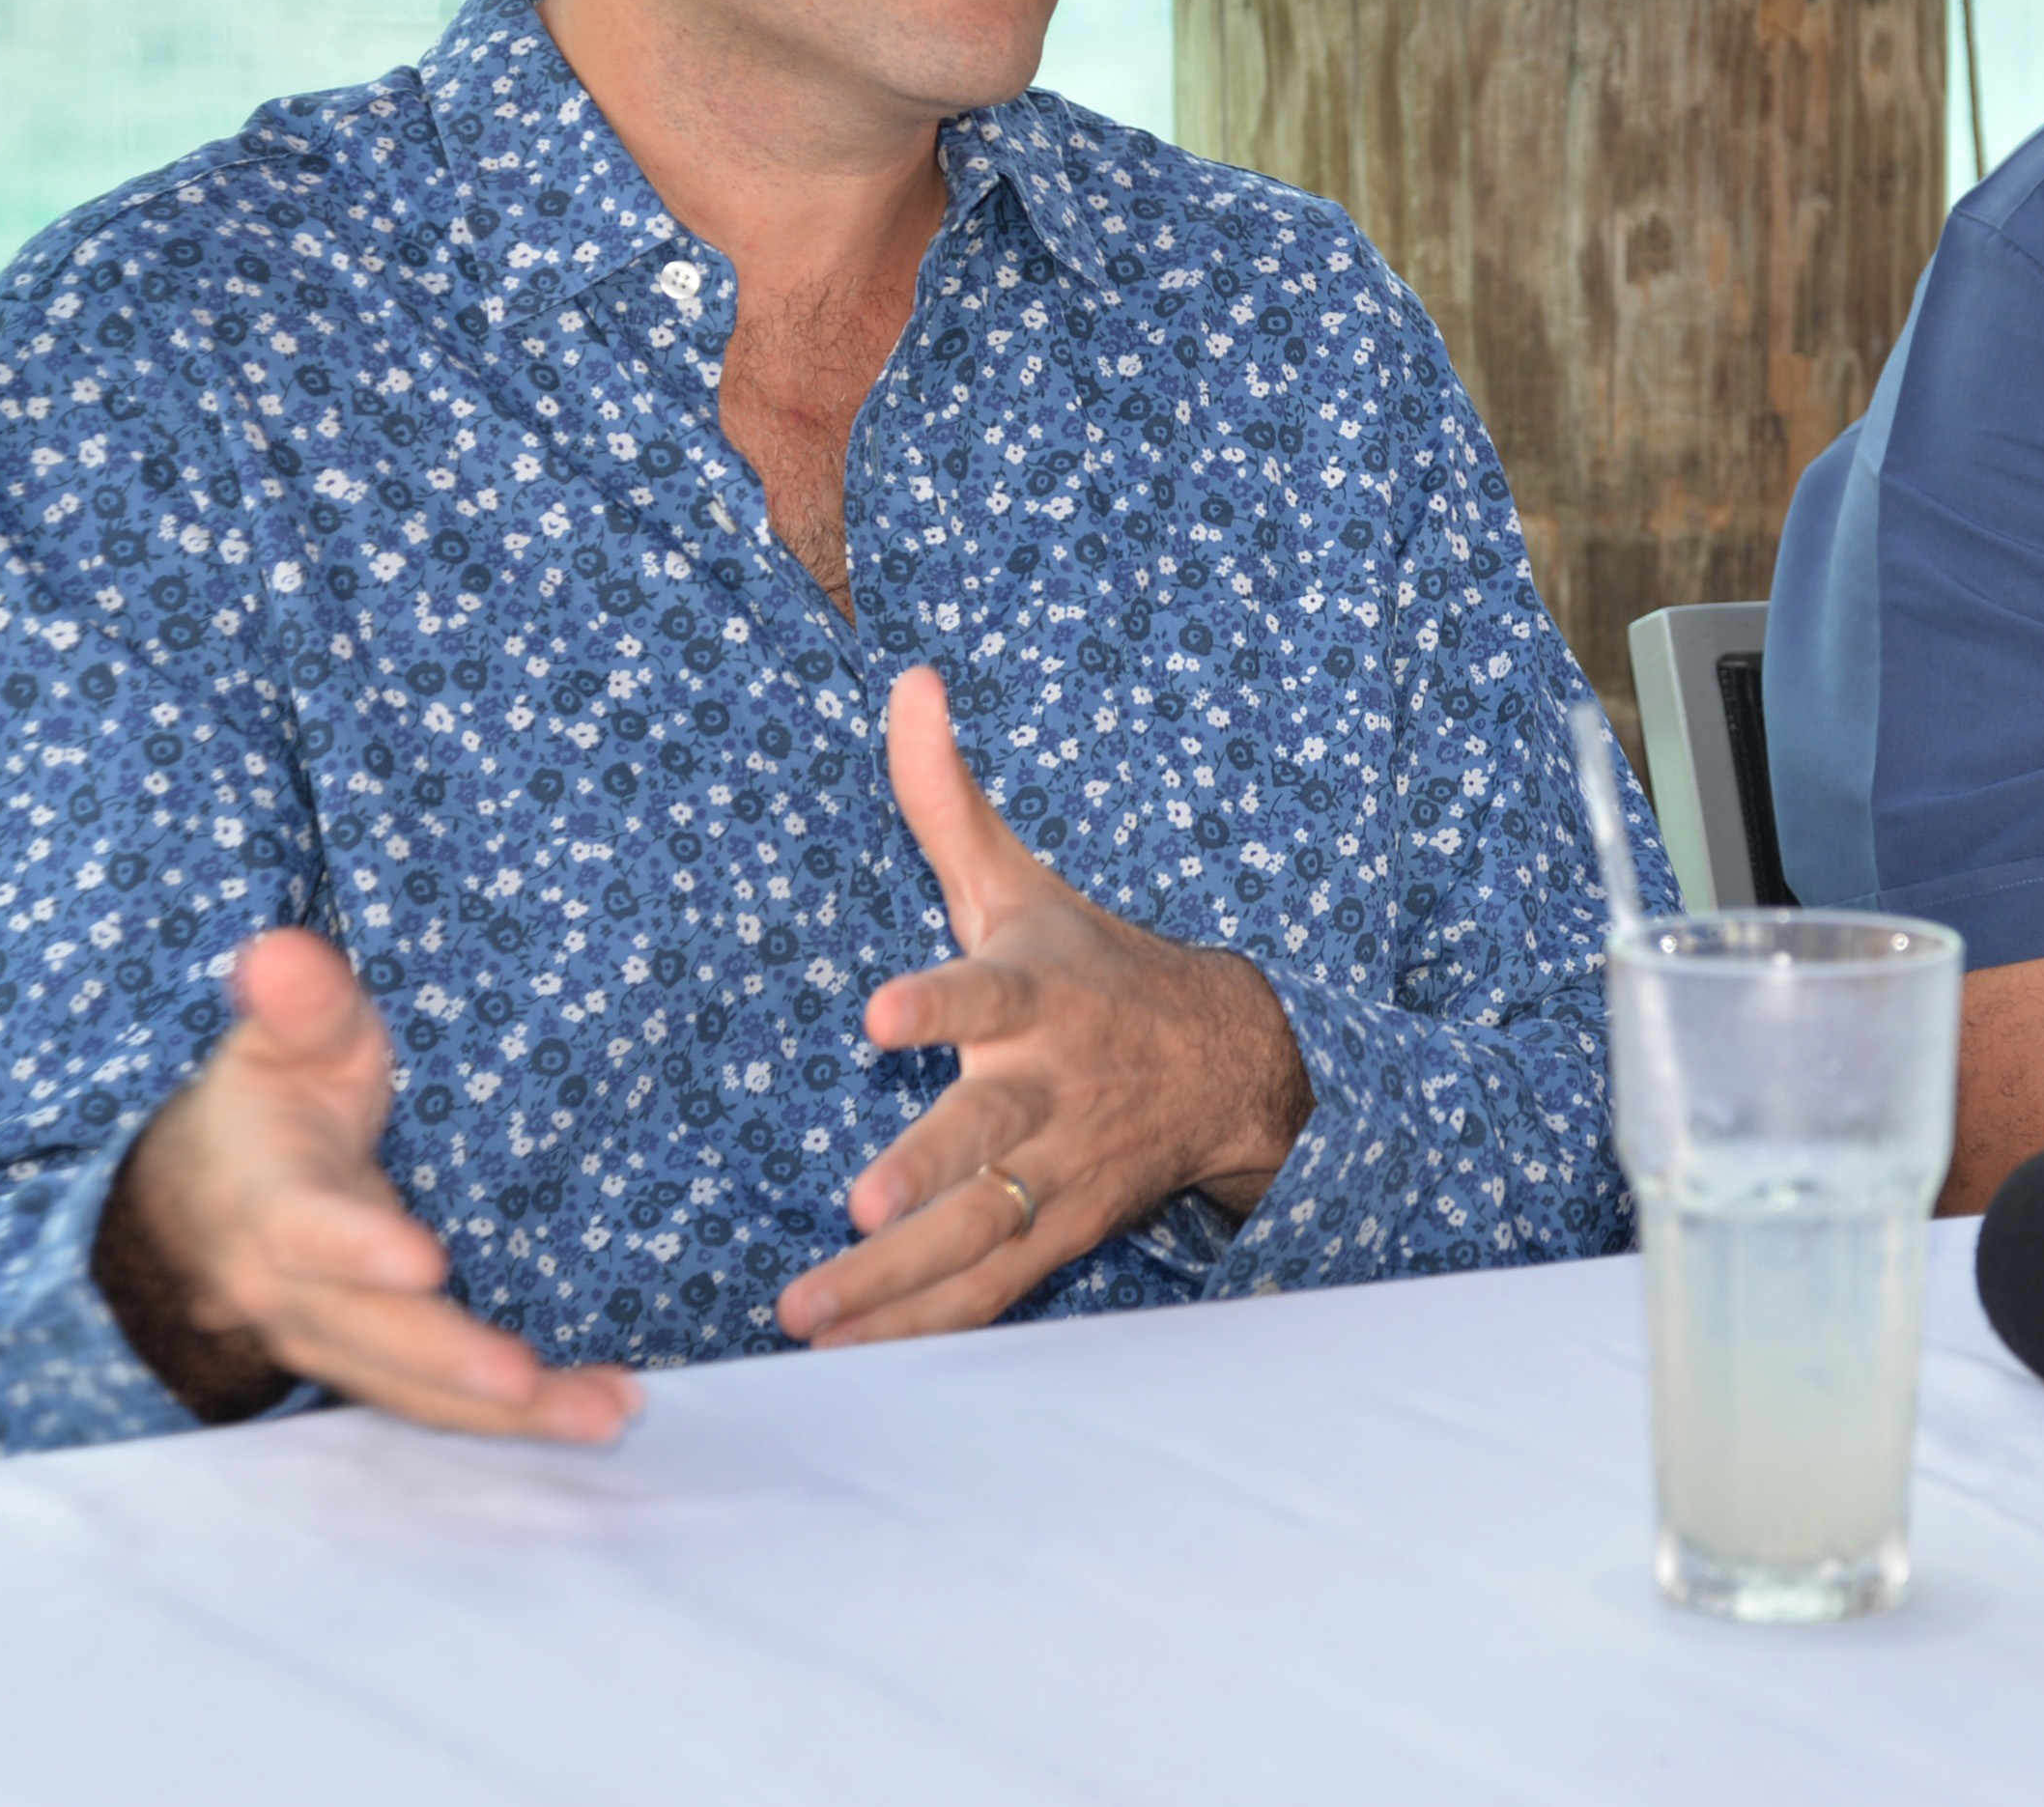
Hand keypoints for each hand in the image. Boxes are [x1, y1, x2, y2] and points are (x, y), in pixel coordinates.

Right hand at [92, 926, 643, 1442]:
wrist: (215, 1192)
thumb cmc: (275, 1099)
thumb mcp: (287, 1040)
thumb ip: (303, 1005)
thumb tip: (281, 951)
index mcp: (272, 1197)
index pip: (306, 1227)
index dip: (357, 1248)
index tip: (423, 1261)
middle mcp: (294, 1285)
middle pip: (366, 1335)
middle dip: (446, 1359)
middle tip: (524, 1376)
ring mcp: (334, 1334)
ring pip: (409, 1388)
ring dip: (503, 1412)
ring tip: (604, 1413)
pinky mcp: (377, 1361)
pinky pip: (438, 1402)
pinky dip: (513, 1419)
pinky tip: (598, 1413)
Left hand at [772, 669, 1313, 1349]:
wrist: (1232, 1064)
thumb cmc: (1093, 967)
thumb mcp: (1023, 882)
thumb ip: (947, 797)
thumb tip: (907, 681)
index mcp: (1039, 996)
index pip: (985, 991)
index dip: (936, 1000)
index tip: (878, 1012)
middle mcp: (1050, 1090)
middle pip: (986, 1136)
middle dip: (927, 1174)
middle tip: (861, 1207)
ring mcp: (1060, 1171)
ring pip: (980, 1233)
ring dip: (899, 1282)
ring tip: (811, 1315)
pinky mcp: (1060, 1232)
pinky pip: (990, 1293)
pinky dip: (925, 1332)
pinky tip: (847, 1361)